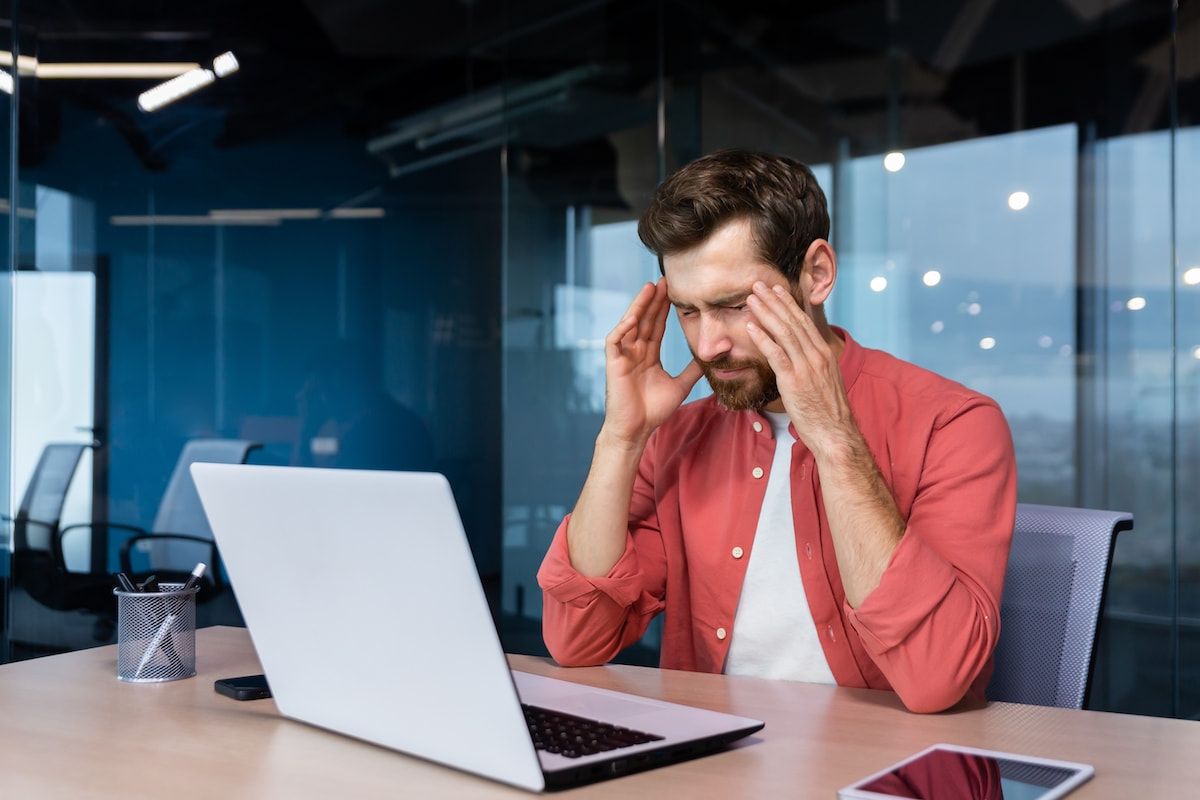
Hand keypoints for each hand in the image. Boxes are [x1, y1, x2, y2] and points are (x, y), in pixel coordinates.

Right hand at [601, 279, 703, 445]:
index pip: (656, 326)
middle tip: (665, 280)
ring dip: (639, 306)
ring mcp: (623, 356)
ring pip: (631, 324)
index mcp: (648, 355)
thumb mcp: (680, 386)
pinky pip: (615, 340)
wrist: (637, 430)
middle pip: (645, 320)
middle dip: (654, 300)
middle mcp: (634, 351)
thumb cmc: (653, 411)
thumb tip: (711, 357)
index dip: (664, 309)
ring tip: (650, 288)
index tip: (675, 291)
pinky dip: (623, 328)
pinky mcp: (613, 363)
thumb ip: (693, 370)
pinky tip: (633, 317)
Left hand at [744, 281, 853, 456]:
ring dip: (765, 313)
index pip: (804, 321)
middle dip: (774, 301)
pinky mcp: (795, 381)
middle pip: (792, 321)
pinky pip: (776, 355)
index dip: (788, 304)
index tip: (776, 290)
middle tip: (758, 285)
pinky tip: (750, 327)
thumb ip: (813, 364)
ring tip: (751, 299)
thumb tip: (801, 356)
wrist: (835, 433)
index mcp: (824, 354)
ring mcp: (806, 367)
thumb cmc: (827, 411)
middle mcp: (816, 355)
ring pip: (784, 332)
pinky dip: (762, 338)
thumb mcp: (825, 381)